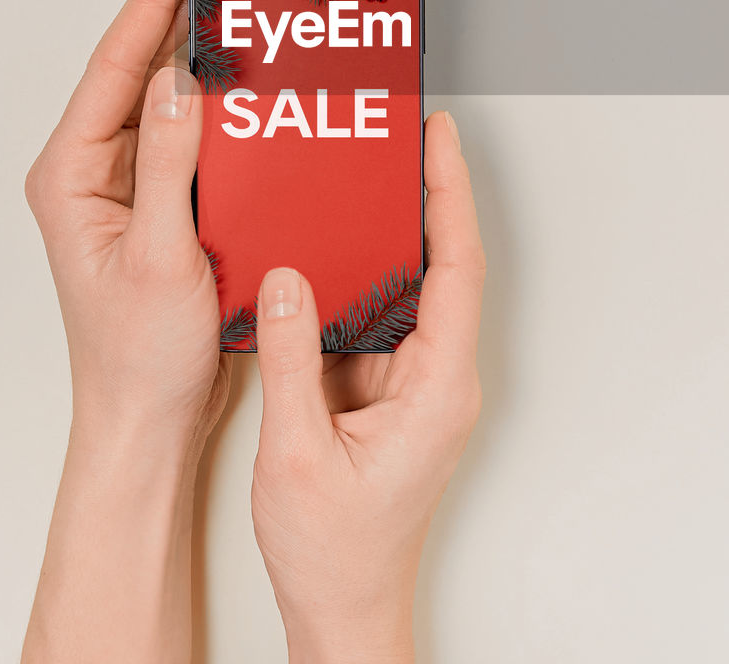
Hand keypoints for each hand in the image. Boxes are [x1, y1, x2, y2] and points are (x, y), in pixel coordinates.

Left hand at [22, 0, 228, 663]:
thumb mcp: (156, 257)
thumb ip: (169, 167)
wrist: (153, 417)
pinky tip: (251, 89)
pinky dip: (220, 108)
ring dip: (200, 59)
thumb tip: (181, 84)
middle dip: (173, 16)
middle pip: (137, 73)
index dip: (146, 5)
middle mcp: (97, 173)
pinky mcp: (165, 204)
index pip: (111, 70)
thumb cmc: (138, 357)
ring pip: (167, 101)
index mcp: (73, 176)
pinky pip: (192, 138)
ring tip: (236, 12)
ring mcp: (131, 186)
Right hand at [251, 111, 484, 663]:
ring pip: (408, 286)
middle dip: (427, 194)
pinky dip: (357, 273)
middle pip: (441, 265)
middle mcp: (438, 377)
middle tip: (399, 132)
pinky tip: (326, 244)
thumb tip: (285, 280)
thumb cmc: (335, 552)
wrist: (344, 608)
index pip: (456, 270)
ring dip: (390, 230)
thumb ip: (290, 361)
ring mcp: (415, 381)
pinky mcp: (389, 388)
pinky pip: (377, 314)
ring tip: (360, 171)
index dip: (451, 196)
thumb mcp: (297, 453)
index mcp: (437, 388)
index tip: (439, 139)